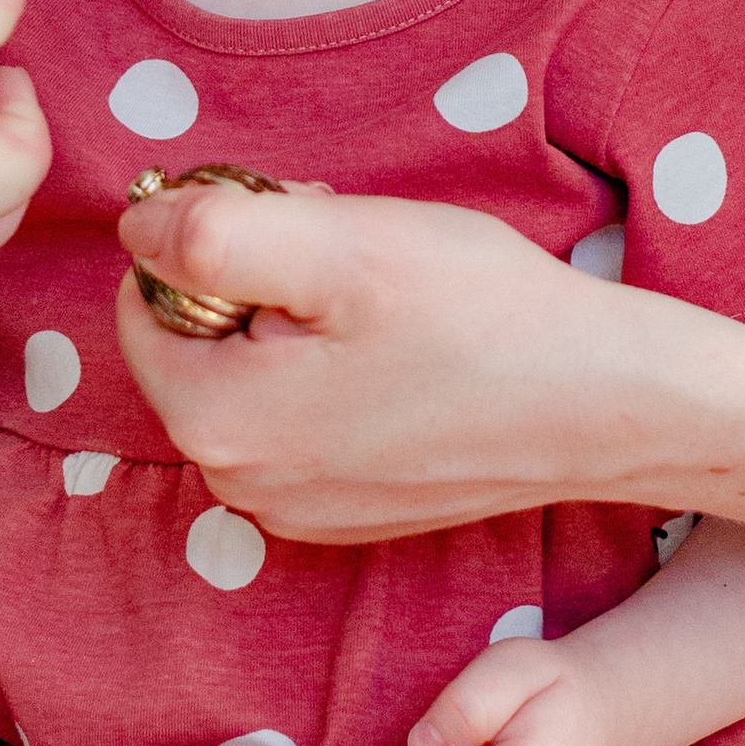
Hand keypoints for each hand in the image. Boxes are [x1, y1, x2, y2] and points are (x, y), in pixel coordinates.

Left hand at [113, 180, 697, 542]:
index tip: (303, 232)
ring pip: (253, 379)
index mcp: (215, 421)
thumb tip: (136, 233)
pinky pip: (302, 424)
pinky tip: (410, 360)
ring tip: (392, 311)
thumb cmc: (483, 316)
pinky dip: (338, 380)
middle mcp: (239, 486)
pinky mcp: (347, 514)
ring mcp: (296, 511)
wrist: (608, 403)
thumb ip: (211, 232)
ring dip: (300, 330)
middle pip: (198, 344)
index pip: (144, 301)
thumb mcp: (338, 242)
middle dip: (258, 287)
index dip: (214, 243)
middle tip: (355, 261)